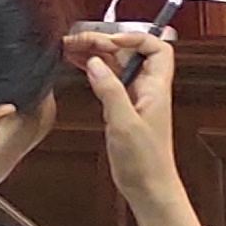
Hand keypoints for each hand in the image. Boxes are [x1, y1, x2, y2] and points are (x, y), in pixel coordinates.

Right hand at [71, 27, 203, 225]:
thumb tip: (95, 64)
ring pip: (116, 65)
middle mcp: (147, 89)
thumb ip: (110, 91)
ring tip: (68, 46)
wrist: (149, 188)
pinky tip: (76, 64)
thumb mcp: (124, 124)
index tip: (109, 41)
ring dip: (94, 54)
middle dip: (104, 42)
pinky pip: (108, 80)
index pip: (157, 48)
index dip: (135, 38)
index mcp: (156, 88)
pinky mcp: (122, 108)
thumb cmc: (145, 162)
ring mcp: (134, 98)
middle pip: (130, 53)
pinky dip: (92, 70)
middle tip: (75, 40)